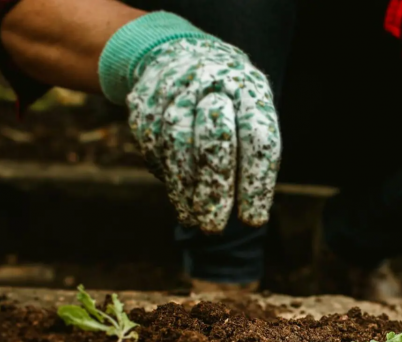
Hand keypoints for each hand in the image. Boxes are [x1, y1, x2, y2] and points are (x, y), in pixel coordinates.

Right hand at [127, 38, 280, 232]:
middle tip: (215, 227)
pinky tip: (179, 197)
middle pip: (215, 140)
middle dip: (214, 189)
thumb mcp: (249, 112)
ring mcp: (174, 89)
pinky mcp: (143, 102)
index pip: (258, 140)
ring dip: (185, 190)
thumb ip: (251, 154)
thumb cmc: (227, 99)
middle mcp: (212, 82)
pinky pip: (153, 146)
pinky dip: (167, 176)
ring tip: (195, 219)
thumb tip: (250, 213)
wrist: (175, 53)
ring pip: (177, 146)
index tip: (253, 220)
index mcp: (249, 88)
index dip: (256, 183)